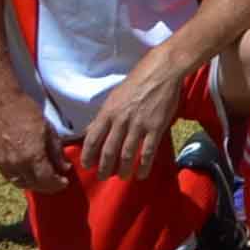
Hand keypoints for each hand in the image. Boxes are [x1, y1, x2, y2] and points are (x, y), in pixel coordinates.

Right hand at [0, 90, 68, 192]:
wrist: (3, 104)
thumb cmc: (28, 114)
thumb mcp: (49, 131)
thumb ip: (57, 152)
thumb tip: (65, 168)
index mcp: (32, 155)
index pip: (47, 179)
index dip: (57, 184)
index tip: (65, 182)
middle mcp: (17, 163)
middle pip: (34, 184)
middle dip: (48, 187)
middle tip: (57, 185)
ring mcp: (4, 163)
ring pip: (21, 184)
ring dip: (34, 186)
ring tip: (44, 182)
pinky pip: (10, 178)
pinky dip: (21, 180)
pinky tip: (29, 177)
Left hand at [76, 63, 181, 182]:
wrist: (161, 72)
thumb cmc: (136, 82)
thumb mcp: (113, 97)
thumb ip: (102, 116)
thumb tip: (89, 132)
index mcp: (108, 112)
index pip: (92, 139)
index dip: (88, 155)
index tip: (87, 166)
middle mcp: (120, 121)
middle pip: (108, 151)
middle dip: (104, 168)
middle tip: (103, 177)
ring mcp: (139, 125)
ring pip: (127, 154)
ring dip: (123, 169)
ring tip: (122, 177)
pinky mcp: (155, 127)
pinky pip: (148, 151)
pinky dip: (144, 165)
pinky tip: (141, 174)